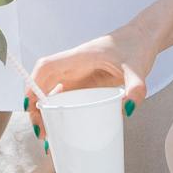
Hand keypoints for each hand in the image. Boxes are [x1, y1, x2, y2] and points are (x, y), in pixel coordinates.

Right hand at [25, 35, 147, 145]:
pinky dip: (59, 110)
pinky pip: (66, 96)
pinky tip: (62, 127)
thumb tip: (128, 109)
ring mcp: (78, 74)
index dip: (33, 84)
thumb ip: (135, 88)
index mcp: (80, 57)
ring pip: (53, 91)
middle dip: (36, 106)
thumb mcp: (138, 68)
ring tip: (48, 135)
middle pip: (44, 83)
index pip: (47, 67)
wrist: (142, 37)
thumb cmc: (136, 46)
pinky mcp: (85, 82)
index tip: (30, 105)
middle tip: (42, 131)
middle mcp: (74, 65)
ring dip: (45, 110)